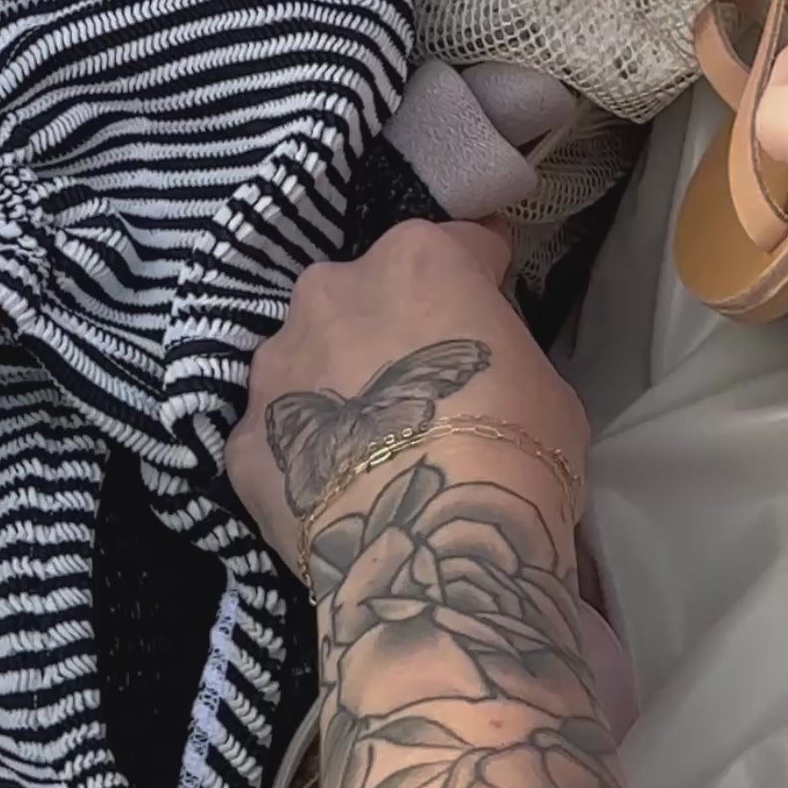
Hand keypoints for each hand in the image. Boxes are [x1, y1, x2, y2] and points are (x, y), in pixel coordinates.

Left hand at [226, 220, 587, 581]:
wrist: (433, 540)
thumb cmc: (514, 447)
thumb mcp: (543, 379)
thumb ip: (492, 345)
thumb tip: (474, 355)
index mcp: (414, 259)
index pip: (456, 247)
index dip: (478, 278)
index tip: (488, 303)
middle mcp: (329, 291)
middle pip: (363, 296)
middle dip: (386, 327)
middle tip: (419, 387)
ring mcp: (275, 362)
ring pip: (306, 357)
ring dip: (333, 384)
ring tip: (369, 446)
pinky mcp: (244, 434)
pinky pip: (278, 432)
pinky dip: (302, 452)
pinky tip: (333, 491)